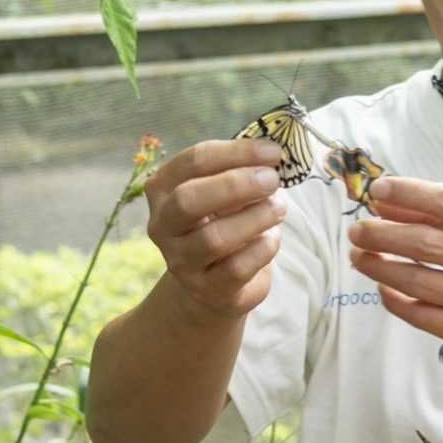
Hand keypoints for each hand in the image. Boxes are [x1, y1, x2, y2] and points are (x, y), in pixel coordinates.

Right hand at [144, 139, 286, 320]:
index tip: (273, 153)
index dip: (236, 153)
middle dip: (236, 185)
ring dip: (255, 218)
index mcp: (163, 190)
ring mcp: (180, 261)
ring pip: (214, 238)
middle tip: (272, 179)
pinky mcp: (205, 289)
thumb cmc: (220, 223)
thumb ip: (239, 171)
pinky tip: (273, 237)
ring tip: (279, 208)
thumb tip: (271, 155)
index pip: (193, 162)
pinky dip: (262, 248)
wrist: (212, 284)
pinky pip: (236, 268)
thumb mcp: (223, 193)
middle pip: (188, 200)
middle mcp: (163, 225)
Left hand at [346, 177, 442, 357]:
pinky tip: (382, 285)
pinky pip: (419, 314)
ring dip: (378, 265)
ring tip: (358, 255)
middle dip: (382, 234)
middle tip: (356, 229)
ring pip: (416, 280)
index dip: (408, 193)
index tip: (377, 189)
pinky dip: (394, 298)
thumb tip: (387, 202)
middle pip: (424, 243)